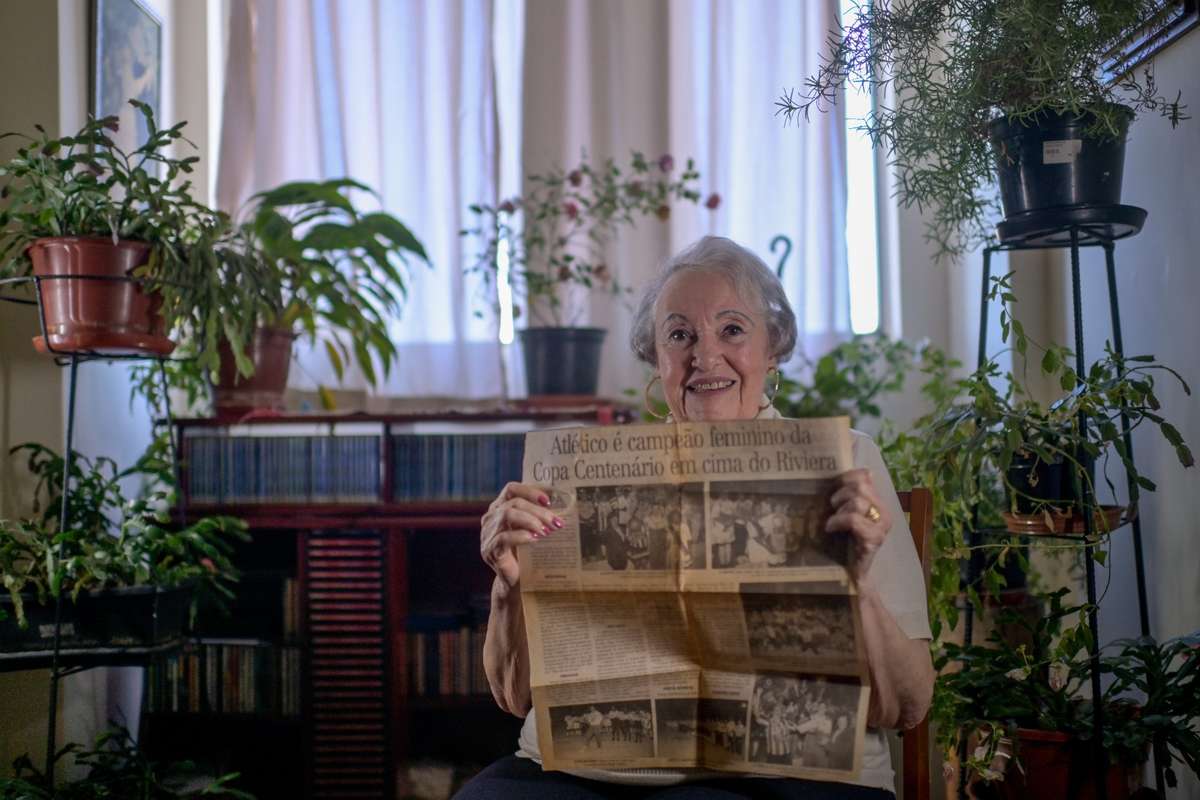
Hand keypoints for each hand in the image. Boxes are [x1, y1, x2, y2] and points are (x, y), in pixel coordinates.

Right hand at [480, 482, 562, 588]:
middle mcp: (490, 518)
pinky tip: (535, 540)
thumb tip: (562, 505)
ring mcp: (487, 533)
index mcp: (499, 508)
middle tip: (556, 521)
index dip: (530, 491)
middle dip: (538, 511)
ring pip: (507, 515)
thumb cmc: (527, 552)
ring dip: (530, 520)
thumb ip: (539, 516)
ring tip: (546, 531)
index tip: (549, 501)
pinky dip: (521, 536)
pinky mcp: (489, 550)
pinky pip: (504, 537)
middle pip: (513, 503)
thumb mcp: (532, 530)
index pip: (511, 489)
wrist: (518, 581)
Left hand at [825, 468, 890, 583]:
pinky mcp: (874, 538)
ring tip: (833, 520)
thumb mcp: (843, 514)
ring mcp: (882, 525)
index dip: (846, 476)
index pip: (864, 476)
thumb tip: (844, 477)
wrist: (851, 574)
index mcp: (878, 502)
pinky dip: (838, 521)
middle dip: (841, 494)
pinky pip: (854, 519)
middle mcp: (884, 511)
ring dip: (839, 509)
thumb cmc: (844, 542)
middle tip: (833, 507)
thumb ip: (845, 496)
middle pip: (860, 486)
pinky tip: (830, 528)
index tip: (832, 484)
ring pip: (858, 501)